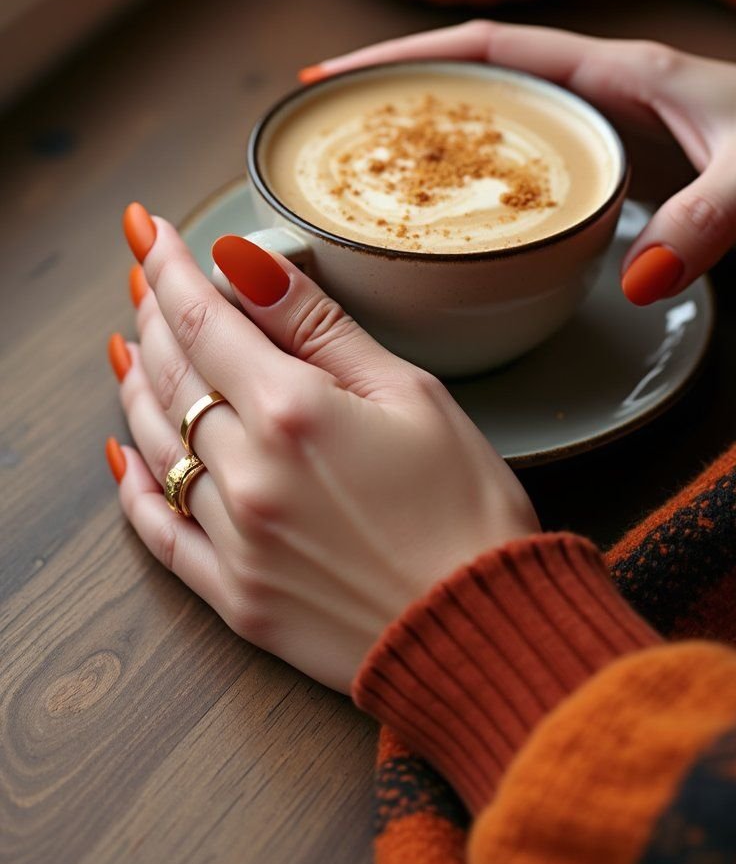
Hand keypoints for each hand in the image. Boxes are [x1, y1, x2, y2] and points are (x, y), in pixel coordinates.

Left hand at [109, 205, 538, 692]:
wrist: (485, 633)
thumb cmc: (467, 506)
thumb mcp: (409, 392)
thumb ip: (319, 327)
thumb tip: (247, 265)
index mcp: (292, 411)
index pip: (203, 320)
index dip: (168, 269)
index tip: (148, 231)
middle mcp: (247, 472)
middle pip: (172, 374)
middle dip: (153, 316)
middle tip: (146, 278)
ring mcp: (234, 538)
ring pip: (155, 442)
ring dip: (138, 385)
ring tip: (132, 344)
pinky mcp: (235, 596)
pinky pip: (158, 530)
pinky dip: (134, 484)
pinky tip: (123, 450)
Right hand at [303, 21, 735, 302]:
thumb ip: (705, 219)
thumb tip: (633, 283)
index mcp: (621, 72)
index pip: (491, 49)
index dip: (407, 55)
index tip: (335, 73)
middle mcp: (608, 90)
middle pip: (479, 76)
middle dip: (402, 89)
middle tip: (333, 122)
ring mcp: (618, 125)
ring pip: (504, 116)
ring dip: (440, 128)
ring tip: (374, 162)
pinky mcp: (633, 162)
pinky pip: (539, 158)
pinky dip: (490, 172)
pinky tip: (470, 206)